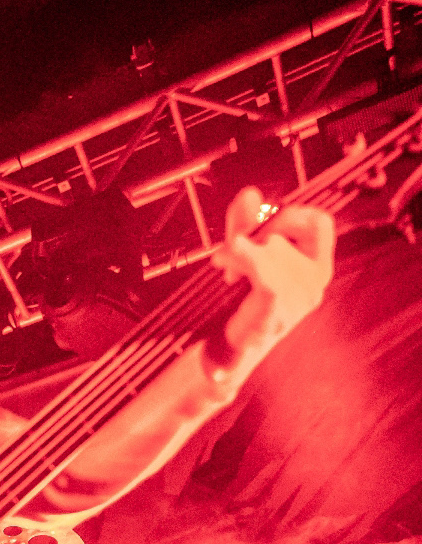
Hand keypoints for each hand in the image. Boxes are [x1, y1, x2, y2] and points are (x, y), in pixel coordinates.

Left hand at [214, 186, 334, 364]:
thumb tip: (250, 194)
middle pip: (287, 235)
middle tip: (232, 250)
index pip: (320, 223)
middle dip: (253, 236)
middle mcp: (315, 282)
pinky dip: (243, 260)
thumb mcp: (247, 254)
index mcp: (318, 265)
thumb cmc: (247, 302)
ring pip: (272, 252)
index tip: (266, 225)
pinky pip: (264, 276)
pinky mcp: (276, 314)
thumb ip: (247, 223)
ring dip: (240, 252)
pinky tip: (226, 261)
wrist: (233, 349)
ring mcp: (298, 301)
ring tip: (224, 265)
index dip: (292, 215)